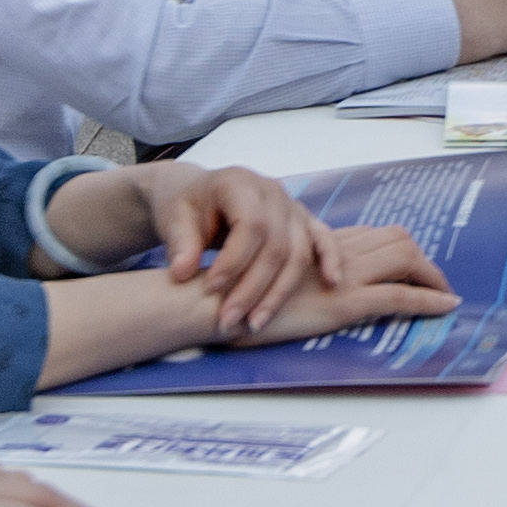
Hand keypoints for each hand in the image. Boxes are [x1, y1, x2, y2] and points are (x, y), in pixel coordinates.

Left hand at [124, 160, 330, 338]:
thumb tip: (182, 273)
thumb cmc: (187, 207)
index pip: (250, 225)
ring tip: (255, 323)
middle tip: (228, 321)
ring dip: (279, 292)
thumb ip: (180, 244)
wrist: (200, 194)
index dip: (234, 261)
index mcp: (240, 183)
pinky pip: (323, 239)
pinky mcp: (303, 220)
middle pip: (276, 245)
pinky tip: (332, 283)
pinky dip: (330, 259)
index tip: (210, 291)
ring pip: (298, 252)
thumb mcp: (174, 219)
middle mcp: (272, 191)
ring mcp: (292, 205)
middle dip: (253, 289)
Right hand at [225, 223, 457, 350]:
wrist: (213, 300)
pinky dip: (428, 301)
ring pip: (405, 261)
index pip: (372, 235)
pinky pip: (399, 298)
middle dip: (423, 261)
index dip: (399, 248)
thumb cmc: (230, 294)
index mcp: (318, 245)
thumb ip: (290, 274)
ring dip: (433, 278)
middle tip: (437, 282)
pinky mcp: (343, 302)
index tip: (413, 264)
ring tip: (448, 297)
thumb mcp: (266, 278)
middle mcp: (335, 253)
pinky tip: (446, 309)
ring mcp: (341, 277)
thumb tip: (302, 287)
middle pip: (397, 240)